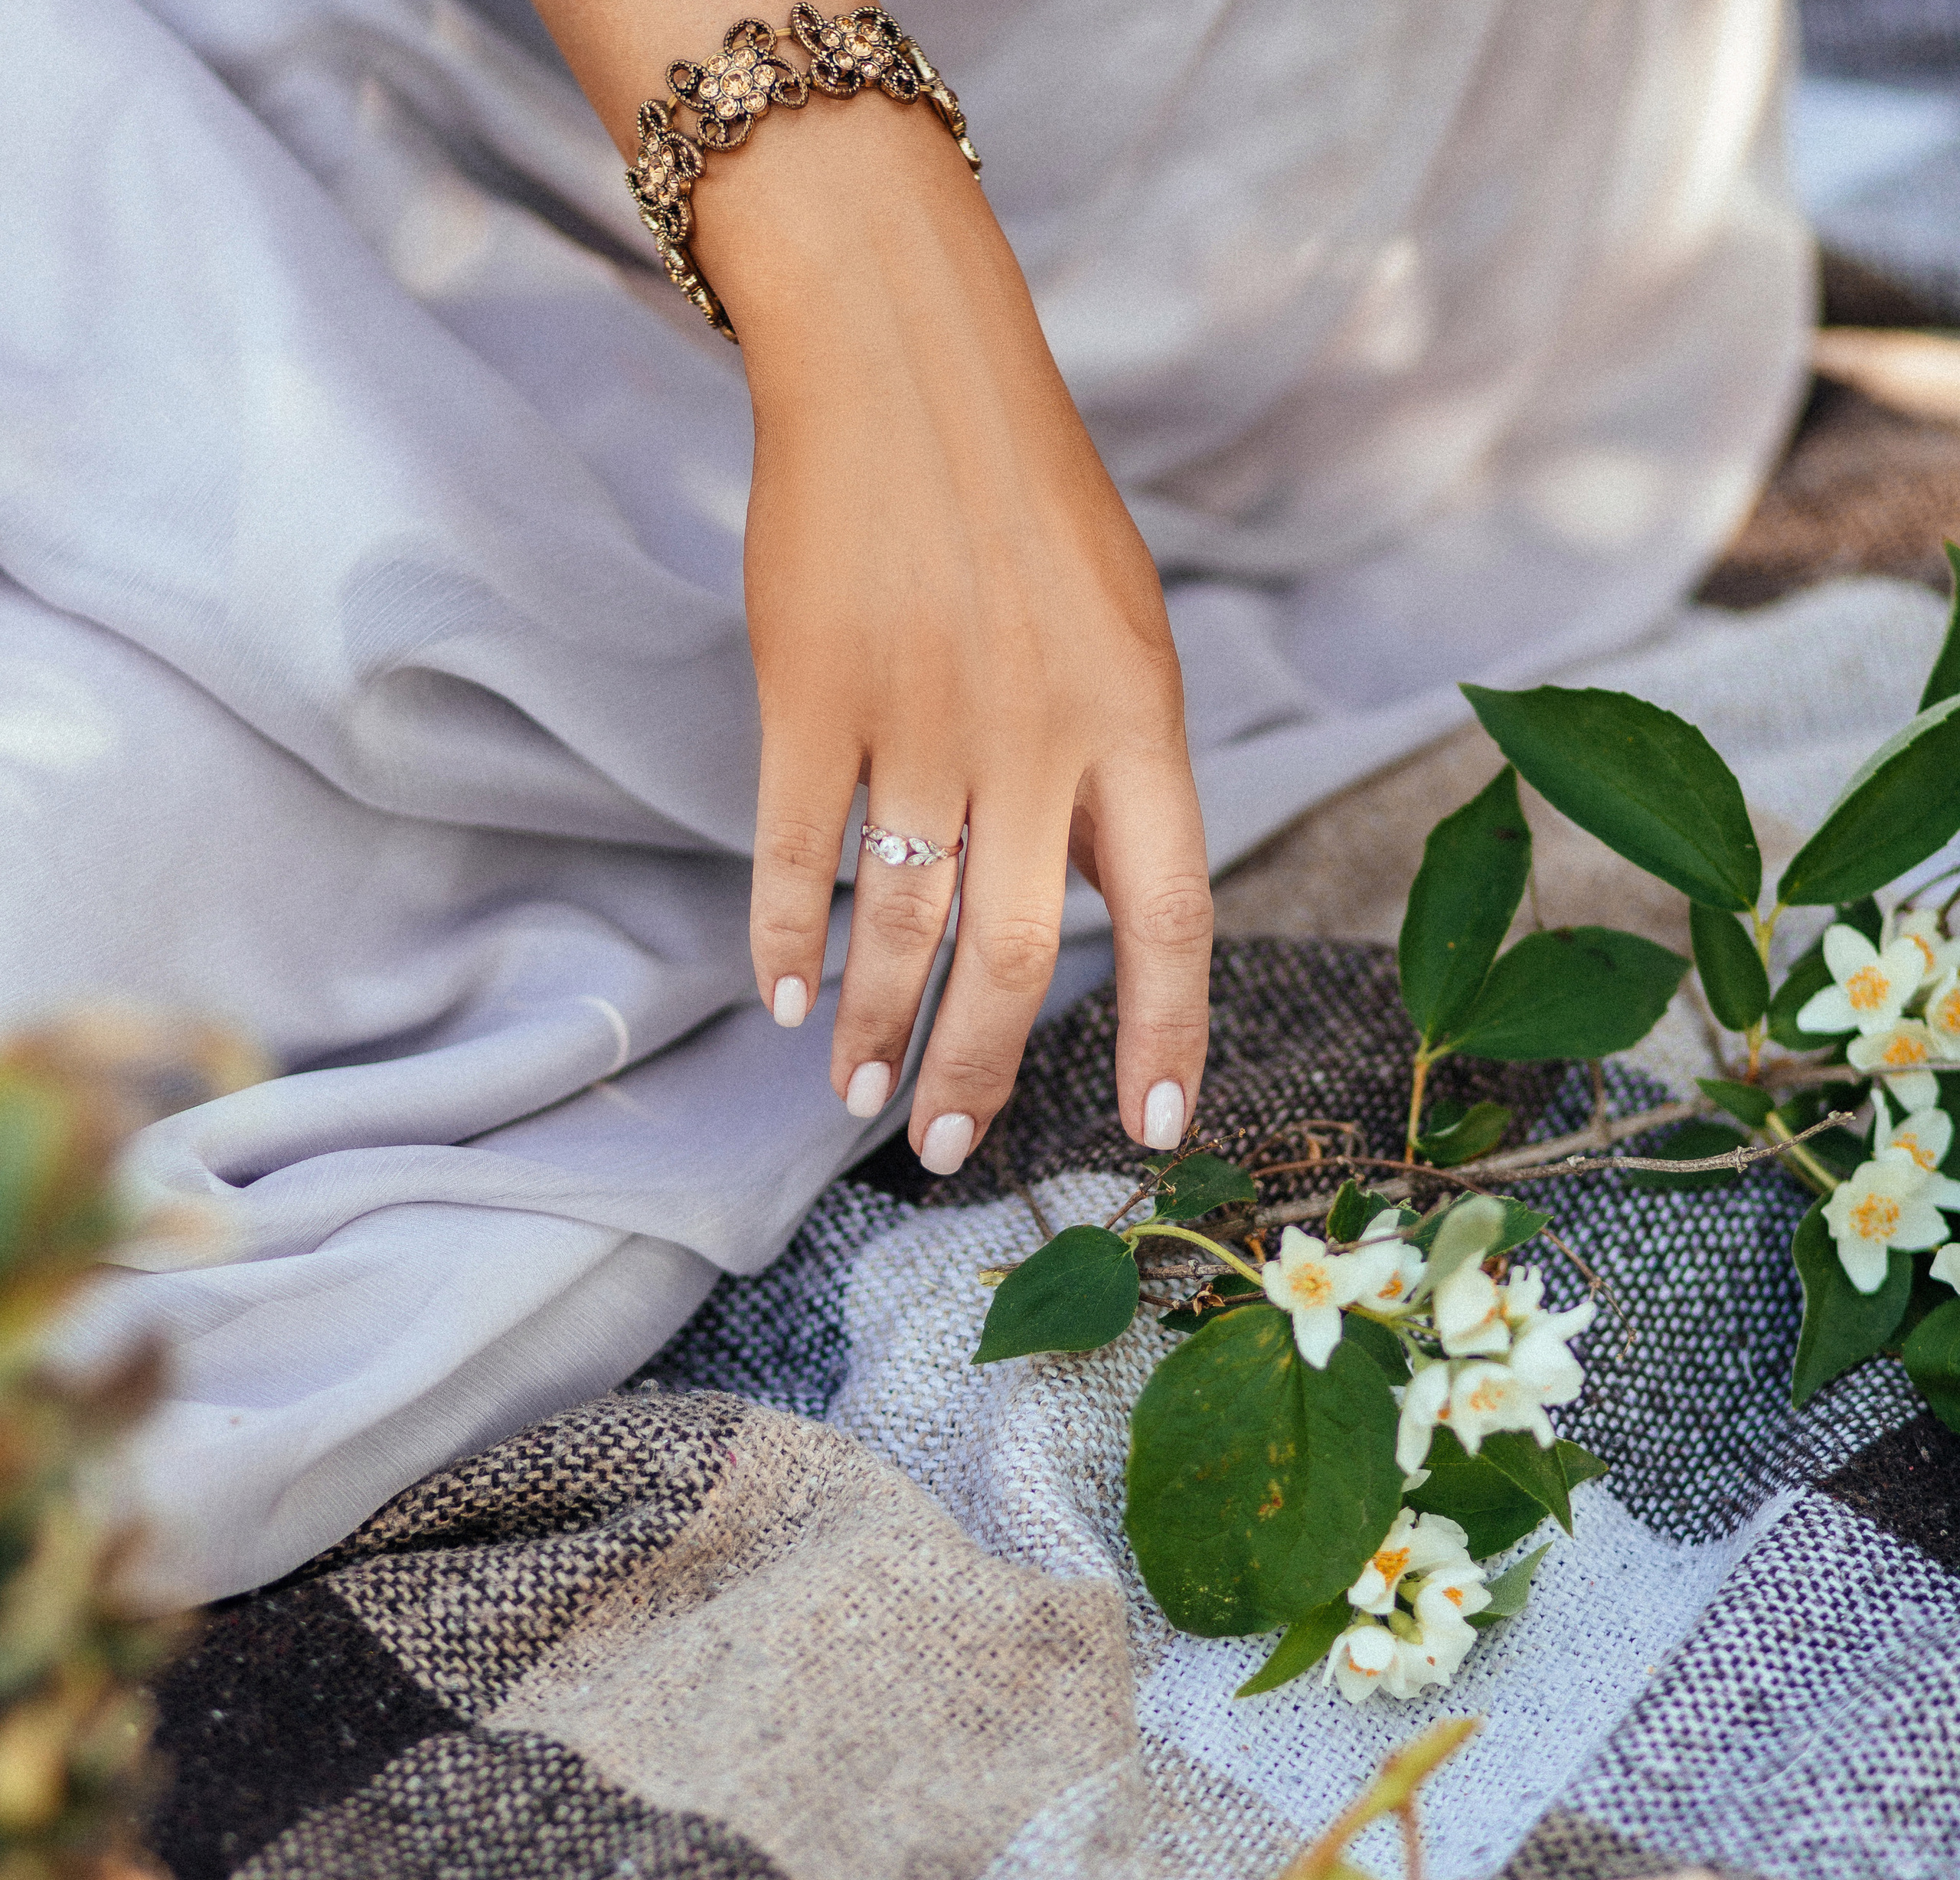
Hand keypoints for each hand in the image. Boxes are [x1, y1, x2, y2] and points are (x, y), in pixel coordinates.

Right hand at [537, 12, 1211, 1172]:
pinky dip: (787, 939)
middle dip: (982, 1072)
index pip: (1174, 915)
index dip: (1171, 1034)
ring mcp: (919, 715)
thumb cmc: (1029, 501)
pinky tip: (783, 996)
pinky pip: (800, 853)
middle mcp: (1037, 734)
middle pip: (1021, 956)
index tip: (1156, 1129)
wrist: (905, 363)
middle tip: (943, 1146)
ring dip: (875, 1027)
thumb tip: (1098, 905)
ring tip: (855, 1094)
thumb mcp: (1126, 629)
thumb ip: (1119, 768)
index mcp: (1137, 718)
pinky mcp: (809, 693)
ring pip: (903, 923)